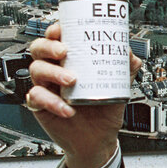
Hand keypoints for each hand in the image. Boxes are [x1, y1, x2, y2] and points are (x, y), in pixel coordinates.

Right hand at [28, 22, 141, 167]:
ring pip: (36, 70)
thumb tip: (130, 54)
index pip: (56, 38)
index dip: (55, 30)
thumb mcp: (118, 86)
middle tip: (64, 52)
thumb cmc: (104, 109)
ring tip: (71, 80)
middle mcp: (55, 70)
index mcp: (71, 61)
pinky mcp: (41, 106)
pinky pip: (36, 98)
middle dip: (48, 46)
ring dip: (52, 73)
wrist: (99, 139)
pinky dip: (51, 102)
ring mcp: (47, 87)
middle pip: (39, 48)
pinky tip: (67, 109)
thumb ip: (126, 69)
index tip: (62, 29)